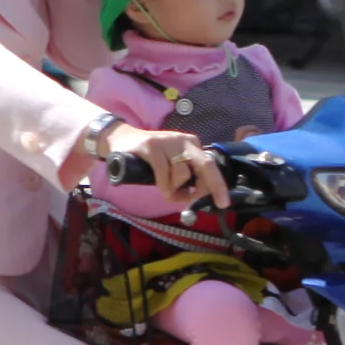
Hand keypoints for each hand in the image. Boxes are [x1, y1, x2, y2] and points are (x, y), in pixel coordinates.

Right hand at [94, 122, 229, 206]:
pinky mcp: (152, 146)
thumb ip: (185, 179)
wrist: (121, 140)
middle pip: (206, 165)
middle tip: (218, 203)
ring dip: (175, 189)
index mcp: (192, 145)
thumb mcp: (171, 167)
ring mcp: (168, 142)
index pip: (210, 165)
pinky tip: (161, 189)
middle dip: (214, 186)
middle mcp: (184, 141)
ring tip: (165, 190)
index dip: (218, 185)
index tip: (223, 202)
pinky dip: (164, 186)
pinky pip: (164, 172)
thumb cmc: (149, 160)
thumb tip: (197, 197)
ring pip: (183, 173)